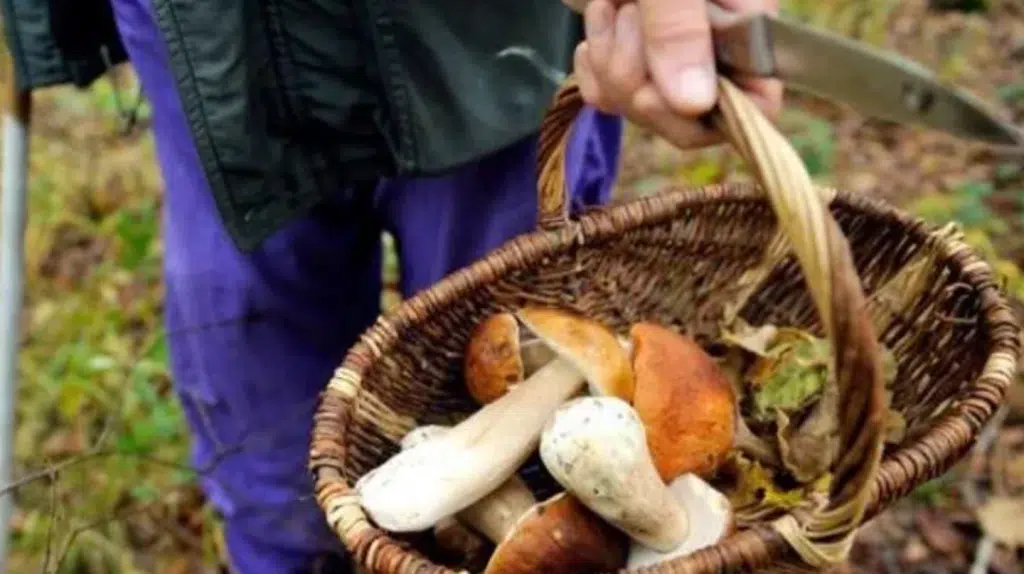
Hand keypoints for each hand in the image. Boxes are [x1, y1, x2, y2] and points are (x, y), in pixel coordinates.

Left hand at [564, 0, 782, 149]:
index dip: (714, 113)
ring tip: (610, 7)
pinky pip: (610, 94)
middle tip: (625, 24)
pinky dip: (594, 68)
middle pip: (690, 118)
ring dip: (612, 64)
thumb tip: (692, 103)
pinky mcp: (630, 48)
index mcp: (744, 19)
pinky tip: (594, 31)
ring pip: (643, 106)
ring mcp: (670, 49)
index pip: (757, 104)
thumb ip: (679, 25)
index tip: (666, 90)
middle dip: (643, 84)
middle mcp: (714, 42)